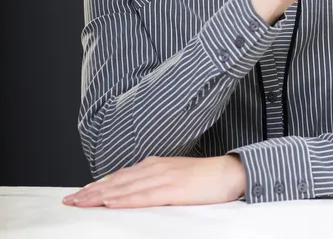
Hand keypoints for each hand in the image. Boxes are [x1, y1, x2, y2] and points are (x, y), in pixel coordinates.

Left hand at [61, 154, 245, 207]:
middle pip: (116, 181)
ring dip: (100, 195)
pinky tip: (110, 202)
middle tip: (69, 201)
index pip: (119, 176)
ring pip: (125, 188)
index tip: (77, 194)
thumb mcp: (173, 177)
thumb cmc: (203, 178)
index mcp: (154, 165)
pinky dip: (125, 199)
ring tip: (81, 203)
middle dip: (91, 191)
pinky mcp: (172, 189)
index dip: (97, 185)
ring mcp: (163, 177)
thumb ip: (154, 182)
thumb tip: (133, 191)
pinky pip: (144, 196)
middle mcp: (154, 168)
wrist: (228, 173)